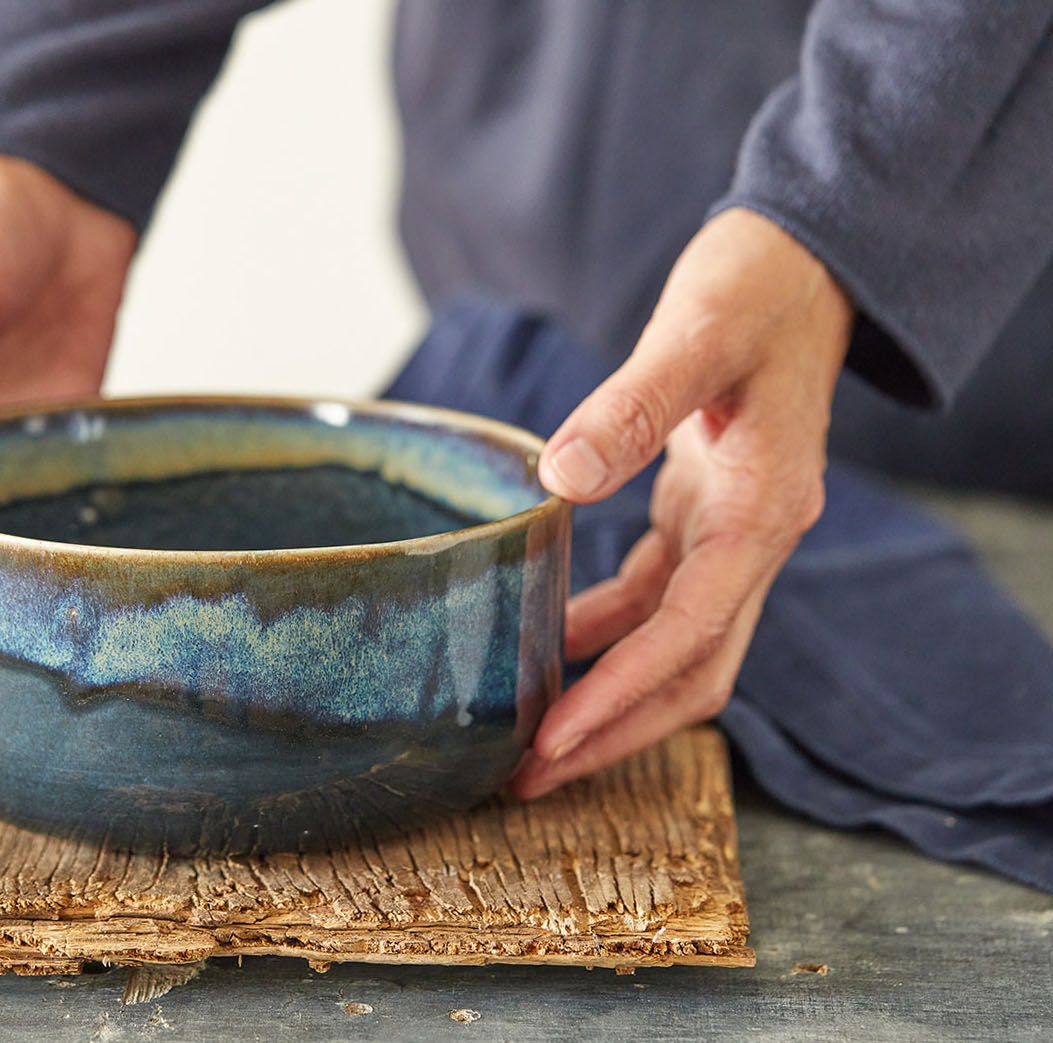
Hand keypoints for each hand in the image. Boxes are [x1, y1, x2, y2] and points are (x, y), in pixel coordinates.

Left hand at [511, 207, 853, 798]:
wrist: (800, 263)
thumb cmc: (756, 288)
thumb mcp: (696, 332)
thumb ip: (631, 405)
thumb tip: (561, 480)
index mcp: (761, 511)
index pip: (690, 633)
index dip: (620, 695)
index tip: (551, 741)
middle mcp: (756, 539)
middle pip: (692, 673)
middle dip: (613, 732)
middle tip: (525, 778)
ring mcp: (733, 533)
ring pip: (674, 647)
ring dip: (605, 696)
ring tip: (524, 737)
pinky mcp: (704, 515)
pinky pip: (655, 598)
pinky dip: (602, 631)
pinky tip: (545, 645)